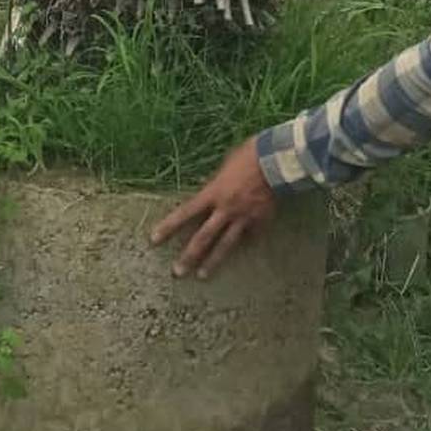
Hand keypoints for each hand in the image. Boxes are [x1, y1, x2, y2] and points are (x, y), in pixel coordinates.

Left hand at [150, 137, 275, 278]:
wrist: (276, 160)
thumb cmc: (248, 155)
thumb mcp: (225, 165)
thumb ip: (215, 182)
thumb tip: (208, 190)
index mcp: (213, 192)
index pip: (185, 212)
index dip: (169, 226)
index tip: (154, 240)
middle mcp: (225, 209)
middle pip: (203, 237)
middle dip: (189, 256)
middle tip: (177, 272)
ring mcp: (243, 219)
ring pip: (225, 245)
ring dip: (212, 262)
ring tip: (201, 276)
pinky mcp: (260, 223)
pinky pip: (250, 237)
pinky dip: (246, 243)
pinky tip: (242, 251)